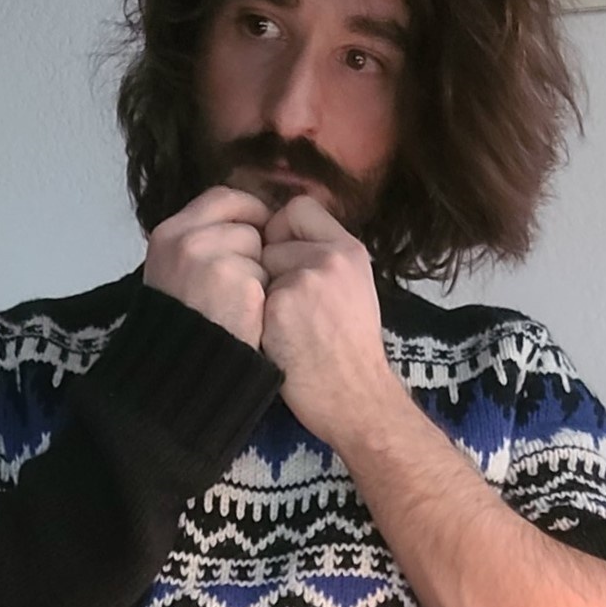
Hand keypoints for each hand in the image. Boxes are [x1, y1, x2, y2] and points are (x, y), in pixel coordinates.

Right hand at [144, 185, 271, 350]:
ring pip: (261, 251)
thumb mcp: (173, 276)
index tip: (258, 231)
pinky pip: (269, 277)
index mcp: (168, 235)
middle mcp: (186, 241)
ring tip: (237, 307)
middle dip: (253, 252)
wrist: (183, 374)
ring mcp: (213, 261)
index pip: (222, 198)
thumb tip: (245, 223)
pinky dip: (263, 299)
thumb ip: (199, 244)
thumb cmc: (183, 330)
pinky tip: (246, 318)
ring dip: (259, 277)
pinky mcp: (239, 283)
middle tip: (238, 287)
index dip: (247, 212)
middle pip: (246, 226)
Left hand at [260, 196, 401, 448]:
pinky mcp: (282, 305)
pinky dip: (257, 317)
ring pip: (257, 267)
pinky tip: (275, 340)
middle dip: (270, 268)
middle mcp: (331, 257)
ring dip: (262, 293)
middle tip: (290, 306)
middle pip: (271, 236)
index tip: (285, 261)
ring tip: (284, 325)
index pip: (299, 207)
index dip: (282, 230)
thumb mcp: (354, 290)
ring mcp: (306, 280)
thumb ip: (324, 259)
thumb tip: (279, 235)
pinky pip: (250, 296)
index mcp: (350, 250)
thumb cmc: (350, 354)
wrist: (356, 399)